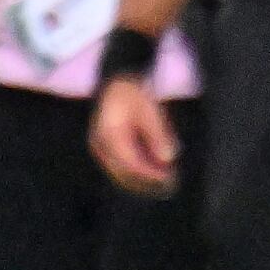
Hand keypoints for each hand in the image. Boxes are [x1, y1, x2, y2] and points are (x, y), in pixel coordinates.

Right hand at [91, 76, 178, 195]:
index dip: (150, 174)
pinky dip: (134, 171)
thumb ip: (159, 134)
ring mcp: (99, 147)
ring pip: (119, 172)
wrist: (116, 83)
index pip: (131, 162)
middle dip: (146, 182)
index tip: (169, 178)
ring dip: (140, 180)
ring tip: (163, 182)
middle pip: (123, 172)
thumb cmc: (134, 95)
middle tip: (169, 185)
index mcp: (111, 134)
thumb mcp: (151, 111)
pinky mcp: (103, 148)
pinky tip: (151, 172)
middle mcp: (100, 144)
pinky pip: (118, 166)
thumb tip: (169, 158)